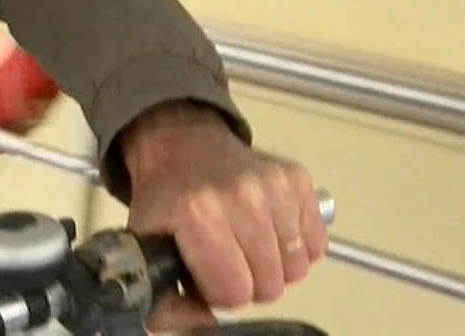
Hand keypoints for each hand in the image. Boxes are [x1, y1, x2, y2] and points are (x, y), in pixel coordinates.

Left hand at [119, 103, 327, 331]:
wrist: (182, 146)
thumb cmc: (167, 197)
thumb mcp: (147, 245)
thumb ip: (165, 297)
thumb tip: (202, 320)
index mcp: (198, 214)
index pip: (234, 293)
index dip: (220, 293)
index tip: (210, 276)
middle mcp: (240, 196)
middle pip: (270, 285)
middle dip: (249, 283)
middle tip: (229, 261)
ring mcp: (274, 186)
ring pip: (297, 269)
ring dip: (274, 267)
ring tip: (247, 245)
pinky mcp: (298, 180)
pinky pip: (316, 244)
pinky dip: (297, 247)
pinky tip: (269, 231)